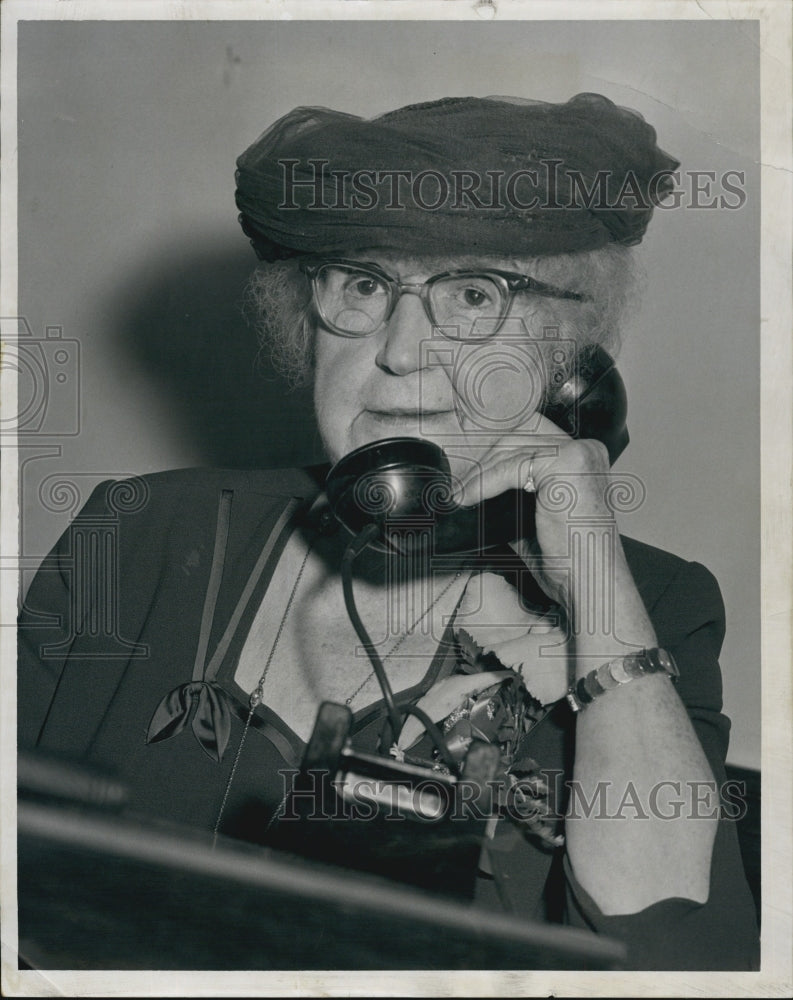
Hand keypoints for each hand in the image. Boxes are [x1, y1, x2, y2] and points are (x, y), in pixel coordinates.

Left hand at [450, 413, 613, 605]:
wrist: (588, 582)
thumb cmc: (569, 561)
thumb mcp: (533, 520)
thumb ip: (513, 498)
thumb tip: (476, 490)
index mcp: (583, 458)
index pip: (530, 435)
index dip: (498, 450)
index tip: (470, 472)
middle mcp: (585, 449)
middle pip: (519, 435)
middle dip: (485, 460)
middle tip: (460, 486)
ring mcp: (578, 453)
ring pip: (512, 449)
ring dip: (480, 473)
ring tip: (460, 495)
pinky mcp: (565, 463)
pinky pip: (511, 466)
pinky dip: (485, 482)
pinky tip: (469, 497)